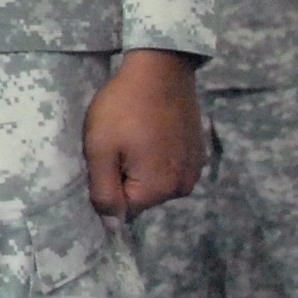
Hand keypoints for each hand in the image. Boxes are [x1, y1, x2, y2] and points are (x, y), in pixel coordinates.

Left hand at [85, 49, 207, 219]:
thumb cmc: (123, 109)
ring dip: (139, 165)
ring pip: (154, 181)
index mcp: (159, 189)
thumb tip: (112, 226)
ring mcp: (194, 169)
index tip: (105, 156)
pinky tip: (149, 131)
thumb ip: (104, 192)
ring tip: (133, 135)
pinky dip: (155, 154)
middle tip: (117, 143)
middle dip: (123, 176)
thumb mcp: (100, 150)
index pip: (122, 208)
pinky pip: (168, 166)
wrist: (160, 70)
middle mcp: (182, 187)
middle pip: (140, 196)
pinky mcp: (197, 153)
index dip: (106, 184)